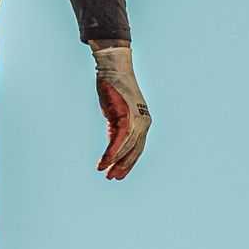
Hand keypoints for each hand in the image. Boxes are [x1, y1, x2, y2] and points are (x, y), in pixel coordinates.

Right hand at [91, 43, 150, 179]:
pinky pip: (119, 140)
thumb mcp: (116, 113)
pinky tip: (104, 162)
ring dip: (115, 162)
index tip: (119, 174)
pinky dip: (111, 153)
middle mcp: (144, 122)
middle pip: (135, 151)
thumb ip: (117, 129)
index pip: (138, 148)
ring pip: (126, 148)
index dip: (129, 163)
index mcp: (144, 122)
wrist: (114, 69)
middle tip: (112, 178)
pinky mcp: (125, 116)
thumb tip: (113, 146)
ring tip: (104, 172)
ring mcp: (136, 120)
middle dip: (124, 166)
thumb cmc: (115, 89)